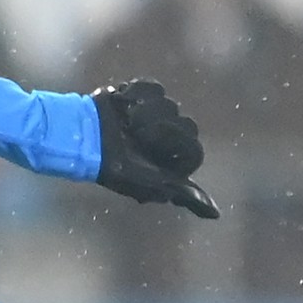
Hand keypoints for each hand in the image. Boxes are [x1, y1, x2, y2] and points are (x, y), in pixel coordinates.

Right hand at [91, 81, 217, 217]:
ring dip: (143, 113)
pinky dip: (136, 93)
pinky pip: (154, 87)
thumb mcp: (153, 185)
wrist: (86, 140)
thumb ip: (185, 194)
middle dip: (159, 129)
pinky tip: (122, 105)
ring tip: (125, 123)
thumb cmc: (117, 168)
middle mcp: (169, 137)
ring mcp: (156, 114)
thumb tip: (216, 215)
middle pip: (186, 124)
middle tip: (135, 136)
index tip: (151, 149)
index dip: (175, 146)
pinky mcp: (141, 95)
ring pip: (169, 104)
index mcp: (175, 159)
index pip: (194, 148)